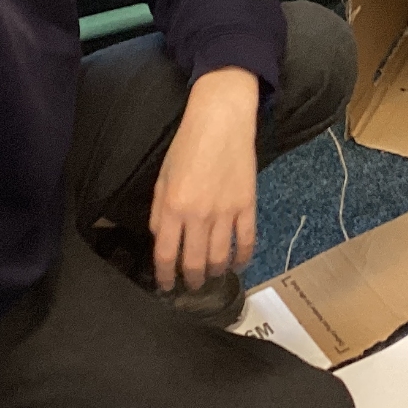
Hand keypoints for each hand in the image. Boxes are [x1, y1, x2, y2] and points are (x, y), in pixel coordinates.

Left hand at [150, 66, 259, 290]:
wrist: (222, 121)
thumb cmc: (187, 145)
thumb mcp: (163, 177)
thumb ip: (160, 211)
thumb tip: (162, 239)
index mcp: (173, 207)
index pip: (166, 254)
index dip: (164, 276)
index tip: (164, 286)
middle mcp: (199, 215)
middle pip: (193, 262)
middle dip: (190, 280)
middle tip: (190, 286)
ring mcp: (225, 213)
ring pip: (219, 257)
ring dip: (214, 273)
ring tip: (211, 277)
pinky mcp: (247, 206)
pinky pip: (246, 242)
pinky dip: (242, 258)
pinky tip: (237, 265)